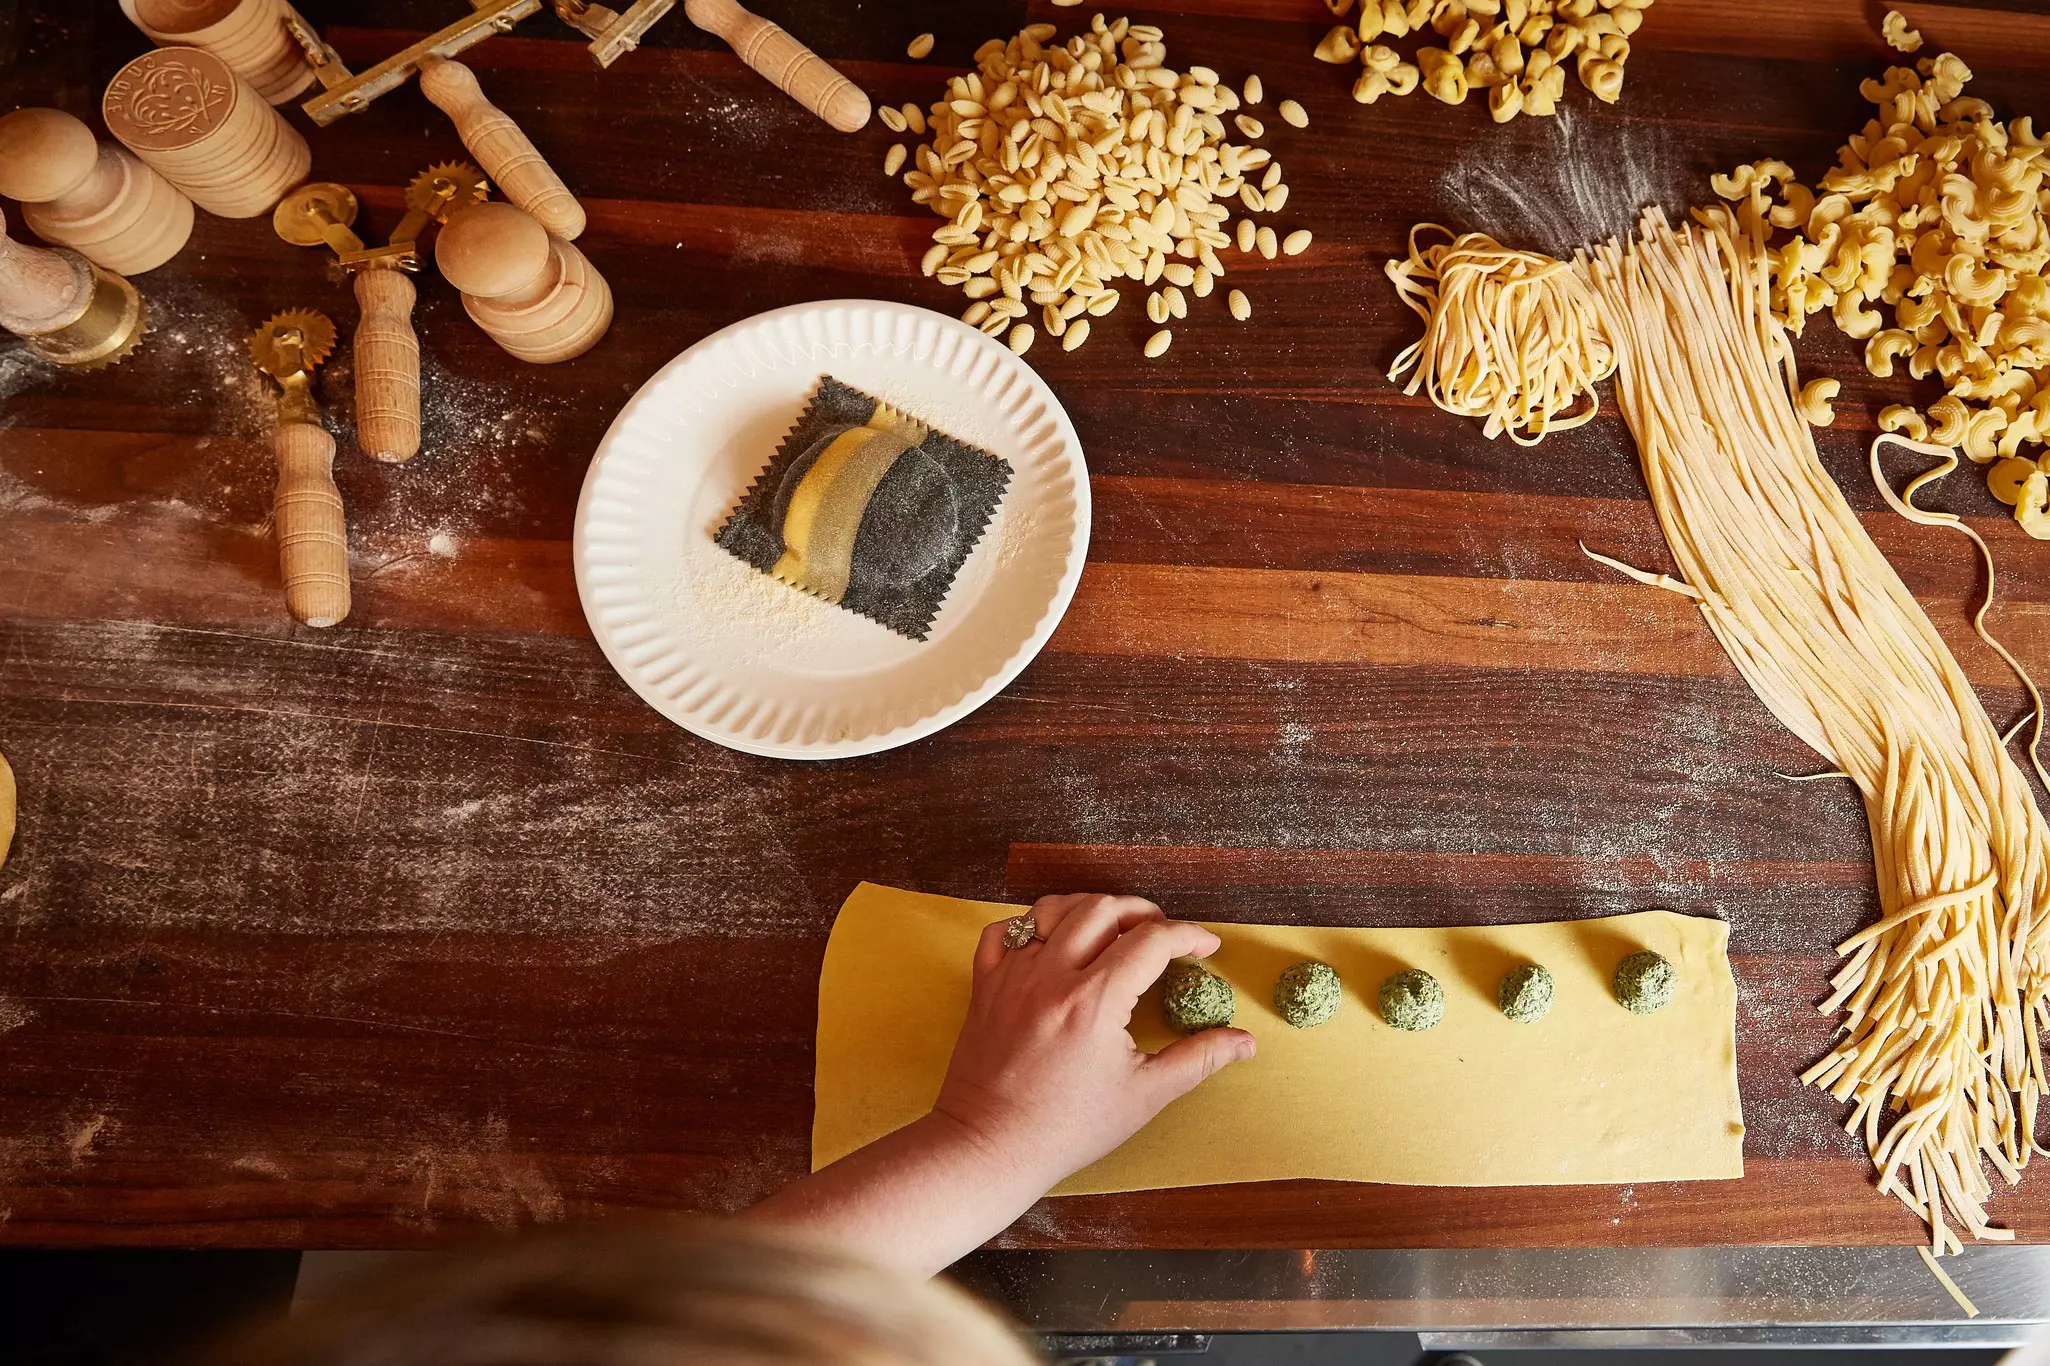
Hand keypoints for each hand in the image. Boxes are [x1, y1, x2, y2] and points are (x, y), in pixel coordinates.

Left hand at [929, 893, 1255, 1189]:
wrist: (989, 1146)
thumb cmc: (1067, 1128)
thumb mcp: (1144, 1096)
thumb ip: (1198, 1059)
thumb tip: (1245, 1042)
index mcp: (1095, 999)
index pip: (1152, 940)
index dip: (1189, 935)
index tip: (1206, 947)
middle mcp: (1052, 975)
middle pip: (1104, 908)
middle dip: (1142, 912)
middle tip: (1162, 934)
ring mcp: (1013, 975)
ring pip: (1053, 908)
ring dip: (1090, 908)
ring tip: (1113, 929)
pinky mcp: (985, 985)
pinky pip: (1003, 931)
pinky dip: (1031, 925)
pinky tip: (1052, 942)